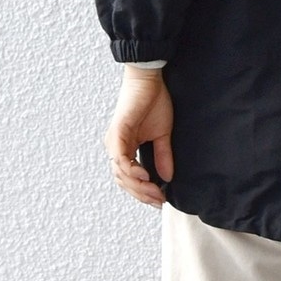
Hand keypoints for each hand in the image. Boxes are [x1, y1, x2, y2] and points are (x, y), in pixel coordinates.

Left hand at [103, 67, 173, 205]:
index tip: (160, 200)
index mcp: (124, 148)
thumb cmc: (153, 102)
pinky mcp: (118, 132)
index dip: (143, 193)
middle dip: (142, 194)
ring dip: (138, 186)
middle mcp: (115, 147)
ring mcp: (114, 141)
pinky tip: (145, 177)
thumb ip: (162, 156)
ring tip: (154, 192)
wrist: (149, 80)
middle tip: (159, 200)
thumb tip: (167, 178)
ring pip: (120, 174)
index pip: (129, 179)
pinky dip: (132, 170)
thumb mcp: (162, 135)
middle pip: (124, 181)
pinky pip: (121, 158)